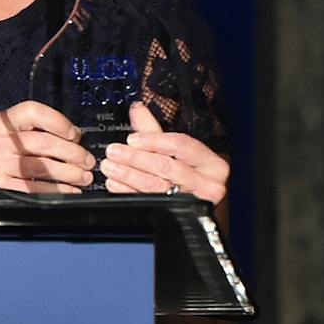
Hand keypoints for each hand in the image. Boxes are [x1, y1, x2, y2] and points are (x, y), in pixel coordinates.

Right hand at [0, 100, 95, 192]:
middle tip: (87, 160)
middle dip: (72, 153)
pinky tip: (69, 190)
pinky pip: (33, 188)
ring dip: (69, 173)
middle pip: (43, 142)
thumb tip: (73, 137)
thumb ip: (37, 130)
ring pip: (41, 166)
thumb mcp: (8, 132)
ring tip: (84, 177)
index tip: (75, 134)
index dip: (58, 122)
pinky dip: (56, 190)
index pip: (33, 112)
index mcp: (3, 122)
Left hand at [100, 102, 228, 204]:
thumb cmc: (192, 174)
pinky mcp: (177, 215)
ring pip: (156, 185)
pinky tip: (116, 183)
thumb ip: (156, 130)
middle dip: (136, 158)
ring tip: (111, 167)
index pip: (182, 145)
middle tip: (114, 151)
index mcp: (212, 164)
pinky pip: (148, 201)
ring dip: (128, 174)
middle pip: (167, 166)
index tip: (133, 139)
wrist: (202, 205)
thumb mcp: (178, 151)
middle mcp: (207, 184)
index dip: (154, 140)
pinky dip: (128, 191)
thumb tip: (137, 109)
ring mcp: (193, 202)